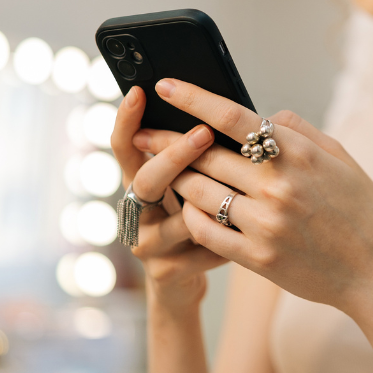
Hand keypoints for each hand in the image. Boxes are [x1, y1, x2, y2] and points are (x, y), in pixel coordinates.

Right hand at [111, 86, 229, 311]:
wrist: (187, 281)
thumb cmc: (198, 216)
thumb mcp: (193, 183)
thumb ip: (198, 154)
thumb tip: (222, 113)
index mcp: (140, 180)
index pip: (124, 146)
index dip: (127, 120)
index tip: (140, 92)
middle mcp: (134, 211)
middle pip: (146, 179)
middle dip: (175, 155)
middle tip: (204, 133)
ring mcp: (146, 244)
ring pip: (180, 217)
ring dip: (214, 202)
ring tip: (245, 189)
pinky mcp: (164, 272)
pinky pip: (203, 247)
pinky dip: (228, 235)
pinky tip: (248, 230)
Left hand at [131, 79, 372, 315]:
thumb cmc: (359, 209)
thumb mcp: (340, 157)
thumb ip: (300, 130)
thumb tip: (263, 114)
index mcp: (299, 153)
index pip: (232, 117)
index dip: (193, 98)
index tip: (165, 85)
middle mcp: (279, 186)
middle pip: (206, 155)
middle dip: (168, 141)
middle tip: (144, 132)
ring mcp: (266, 224)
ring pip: (201, 192)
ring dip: (176, 179)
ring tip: (160, 170)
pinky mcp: (258, 258)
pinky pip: (208, 232)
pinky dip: (191, 217)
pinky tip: (186, 208)